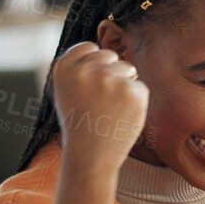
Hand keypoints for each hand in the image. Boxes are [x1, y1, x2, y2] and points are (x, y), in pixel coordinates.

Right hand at [51, 41, 148, 177]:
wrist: (91, 156)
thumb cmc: (82, 124)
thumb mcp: (68, 91)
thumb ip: (80, 69)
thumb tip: (104, 48)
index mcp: (64, 68)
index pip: (88, 47)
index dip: (94, 64)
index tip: (91, 83)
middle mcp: (85, 69)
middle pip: (109, 55)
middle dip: (110, 73)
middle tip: (102, 101)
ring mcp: (109, 78)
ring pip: (128, 68)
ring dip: (124, 85)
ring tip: (111, 109)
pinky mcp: (131, 90)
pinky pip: (140, 87)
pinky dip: (136, 101)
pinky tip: (122, 116)